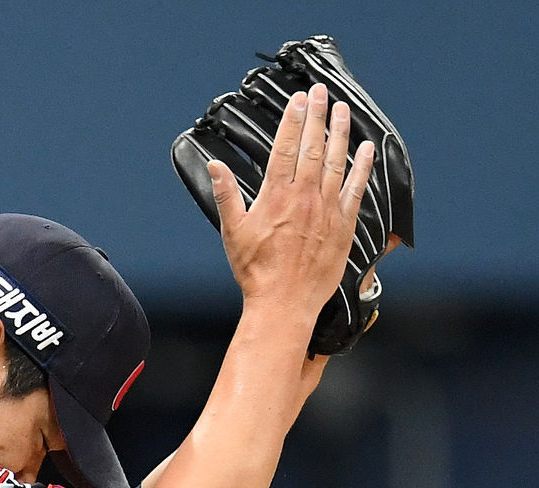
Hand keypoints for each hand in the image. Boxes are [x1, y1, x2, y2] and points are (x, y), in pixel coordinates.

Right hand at [207, 84, 374, 321]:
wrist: (284, 301)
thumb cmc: (257, 271)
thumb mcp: (232, 232)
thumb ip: (226, 195)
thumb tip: (215, 167)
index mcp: (276, 197)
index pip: (285, 147)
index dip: (292, 120)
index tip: (298, 99)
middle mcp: (304, 197)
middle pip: (312, 146)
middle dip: (317, 115)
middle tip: (321, 92)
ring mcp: (326, 209)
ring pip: (336, 161)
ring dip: (340, 132)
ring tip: (341, 110)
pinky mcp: (343, 224)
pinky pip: (356, 189)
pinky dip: (362, 167)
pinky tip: (367, 150)